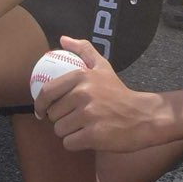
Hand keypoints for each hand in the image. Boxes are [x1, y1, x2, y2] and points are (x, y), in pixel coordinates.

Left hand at [37, 37, 156, 151]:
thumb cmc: (119, 93)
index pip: (47, 92)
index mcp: (81, 76)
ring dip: (68, 132)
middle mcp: (83, 94)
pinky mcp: (93, 135)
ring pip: (59, 130)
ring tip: (83, 127)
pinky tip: (88, 136)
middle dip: (60, 119)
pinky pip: (69, 143)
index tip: (42, 111)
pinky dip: (76, 143)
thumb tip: (62, 39)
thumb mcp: (103, 67)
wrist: (142, 116)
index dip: (40, 104)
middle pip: (53, 114)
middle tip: (75, 118)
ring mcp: (88, 115)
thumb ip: (83, 50)